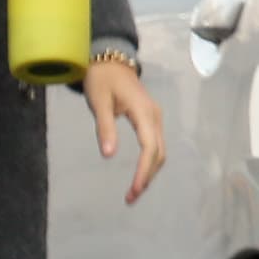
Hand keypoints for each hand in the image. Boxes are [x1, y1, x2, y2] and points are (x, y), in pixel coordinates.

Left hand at [82, 60, 165, 204]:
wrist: (110, 60)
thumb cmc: (101, 79)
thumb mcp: (99, 102)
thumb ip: (105, 128)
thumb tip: (109, 155)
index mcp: (143, 111)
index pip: (149, 148)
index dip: (143, 171)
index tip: (133, 190)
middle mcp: (154, 116)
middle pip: (158, 154)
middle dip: (147, 177)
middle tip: (130, 198)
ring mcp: (155, 117)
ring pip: (159, 151)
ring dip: (149, 172)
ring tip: (133, 191)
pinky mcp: (151, 119)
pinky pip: (155, 145)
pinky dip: (149, 163)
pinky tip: (139, 174)